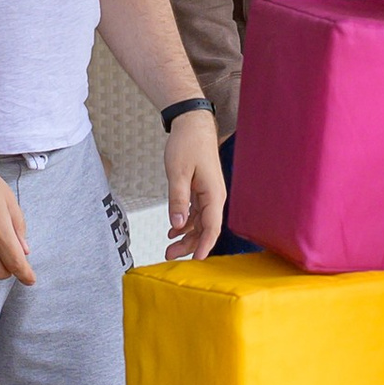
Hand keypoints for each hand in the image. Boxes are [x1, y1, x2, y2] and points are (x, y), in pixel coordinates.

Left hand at [165, 109, 227, 259]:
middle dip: (189, 244)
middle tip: (170, 256)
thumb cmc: (188, 144)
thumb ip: (177, 200)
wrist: (192, 124)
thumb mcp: (178, 173)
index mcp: (214, 194)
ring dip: (186, 236)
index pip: (212, 227)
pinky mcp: (202, 190)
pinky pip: (196, 213)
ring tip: (168, 248)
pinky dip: (185, 223)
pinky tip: (172, 230)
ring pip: (200, 223)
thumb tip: (176, 225)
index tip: (196, 260)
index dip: (204, 245)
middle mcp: (215, 197)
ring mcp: (209, 194)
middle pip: (205, 229)